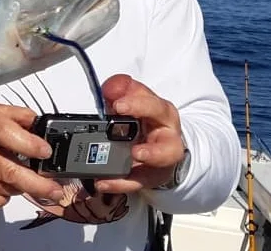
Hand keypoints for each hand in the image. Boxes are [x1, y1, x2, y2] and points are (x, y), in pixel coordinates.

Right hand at [0, 104, 66, 207]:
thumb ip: (22, 117)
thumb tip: (46, 129)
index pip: (7, 134)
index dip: (30, 145)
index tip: (46, 153)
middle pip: (11, 171)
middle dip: (39, 184)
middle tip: (56, 189)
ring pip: (7, 189)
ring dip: (22, 187)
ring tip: (23, 178)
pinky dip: (6, 196)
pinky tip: (2, 184)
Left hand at [92, 74, 186, 194]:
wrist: (160, 140)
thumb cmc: (146, 118)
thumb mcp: (135, 99)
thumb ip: (122, 89)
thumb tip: (111, 87)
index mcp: (162, 114)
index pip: (154, 107)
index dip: (137, 105)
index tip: (117, 105)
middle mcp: (166, 138)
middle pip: (167, 146)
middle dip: (152, 151)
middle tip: (135, 151)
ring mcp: (159, 160)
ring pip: (156, 170)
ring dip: (143, 170)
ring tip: (127, 167)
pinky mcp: (148, 176)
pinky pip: (136, 182)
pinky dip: (119, 183)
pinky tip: (102, 182)